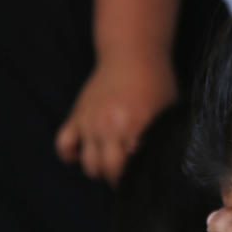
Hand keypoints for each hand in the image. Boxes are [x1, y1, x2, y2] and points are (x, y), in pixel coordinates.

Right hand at [54, 56, 177, 184]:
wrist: (132, 54)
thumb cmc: (155, 82)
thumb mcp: (168, 110)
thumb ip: (161, 137)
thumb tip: (160, 164)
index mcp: (135, 125)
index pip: (131, 167)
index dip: (139, 175)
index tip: (145, 175)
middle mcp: (109, 126)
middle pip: (107, 170)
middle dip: (119, 178)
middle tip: (129, 174)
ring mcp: (89, 121)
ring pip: (88, 163)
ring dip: (100, 168)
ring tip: (112, 162)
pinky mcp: (77, 115)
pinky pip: (64, 144)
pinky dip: (71, 154)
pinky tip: (84, 152)